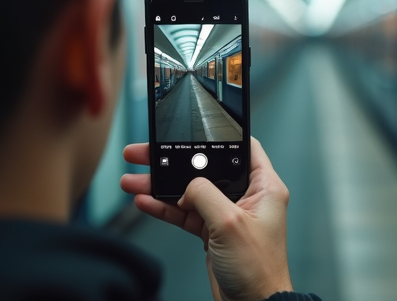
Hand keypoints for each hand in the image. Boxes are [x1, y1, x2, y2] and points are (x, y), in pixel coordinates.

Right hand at [120, 138, 292, 300]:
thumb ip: (205, 194)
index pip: (242, 147)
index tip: (191, 128)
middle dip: (173, 161)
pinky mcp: (212, 231)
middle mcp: (246, 196)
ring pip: (189, 190)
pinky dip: (164, 207)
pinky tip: (144, 201)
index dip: (218, 136)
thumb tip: (187, 185)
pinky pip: (185, 212)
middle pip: (206, 167)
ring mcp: (227, 214)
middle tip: (143, 153)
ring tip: (132, 180)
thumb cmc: (258, 269)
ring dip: (160, 186)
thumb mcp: (230, 223)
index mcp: (264, 186)